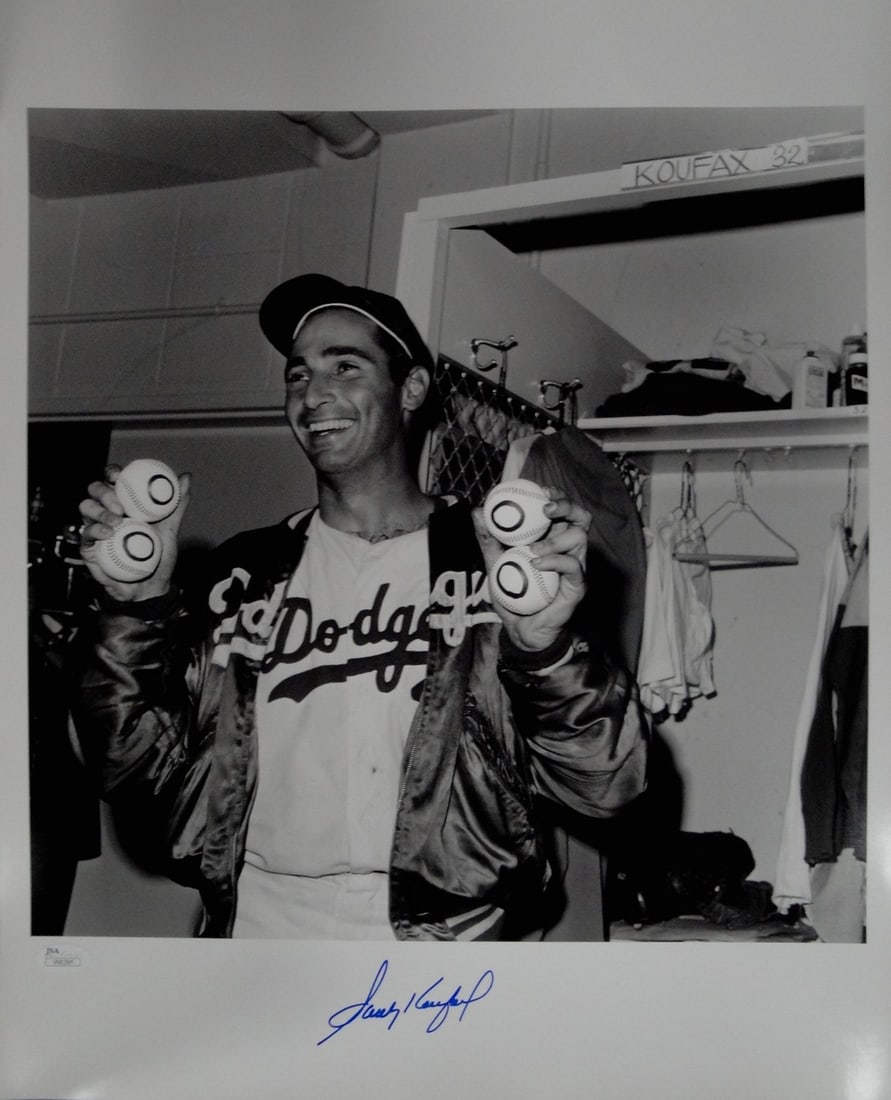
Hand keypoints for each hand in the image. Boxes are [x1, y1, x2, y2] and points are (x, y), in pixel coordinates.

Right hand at [78, 465, 190, 601]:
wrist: (151, 587)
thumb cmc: (159, 557)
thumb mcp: (170, 528)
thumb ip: (177, 504)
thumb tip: (186, 477)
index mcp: (124, 503)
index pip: (112, 480)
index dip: (112, 472)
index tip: (119, 476)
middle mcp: (107, 512)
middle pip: (95, 490)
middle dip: (104, 492)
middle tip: (120, 505)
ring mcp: (96, 529)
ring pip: (85, 508)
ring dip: (99, 510)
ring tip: (116, 521)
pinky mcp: (88, 547)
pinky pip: (85, 534)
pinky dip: (95, 530)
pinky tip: (107, 534)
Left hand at [473, 486, 588, 652]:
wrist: (521, 630)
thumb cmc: (512, 595)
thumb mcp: (494, 564)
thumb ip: (488, 540)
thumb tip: (476, 512)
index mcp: (553, 538)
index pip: (562, 509)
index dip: (556, 494)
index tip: (540, 489)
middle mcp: (568, 549)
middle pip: (581, 517)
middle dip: (567, 506)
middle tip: (547, 508)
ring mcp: (576, 566)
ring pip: (580, 538)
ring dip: (556, 538)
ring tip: (533, 548)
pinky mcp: (578, 586)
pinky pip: (573, 566)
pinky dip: (555, 560)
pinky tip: (536, 562)